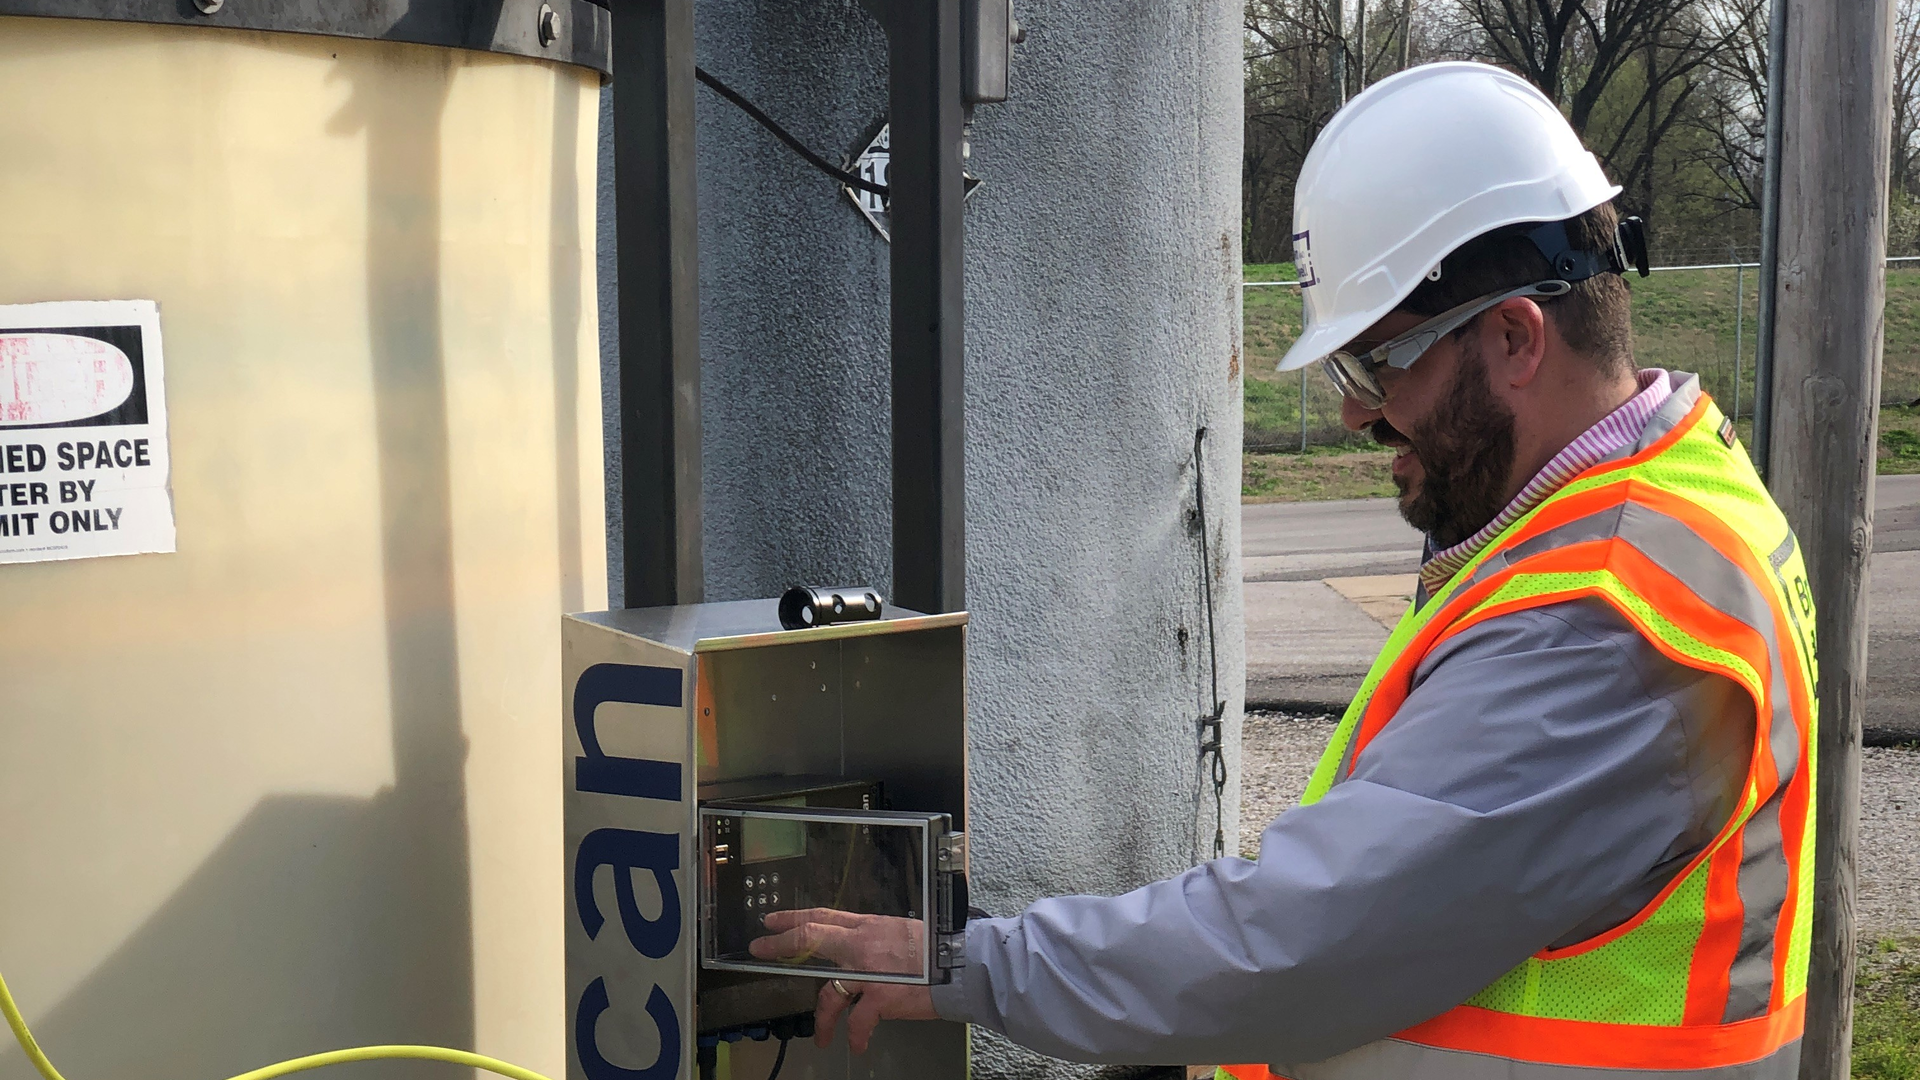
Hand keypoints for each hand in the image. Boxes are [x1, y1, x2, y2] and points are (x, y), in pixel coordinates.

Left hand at [748, 909, 936, 1052]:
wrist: (964, 964)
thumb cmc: (940, 950)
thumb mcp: (903, 932)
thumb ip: (876, 938)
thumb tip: (860, 949)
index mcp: (869, 926)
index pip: (824, 916)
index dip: (794, 917)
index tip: (772, 920)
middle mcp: (864, 944)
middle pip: (812, 938)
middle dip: (781, 944)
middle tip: (760, 950)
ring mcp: (870, 971)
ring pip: (828, 992)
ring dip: (822, 1020)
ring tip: (822, 1036)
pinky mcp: (881, 997)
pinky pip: (857, 1021)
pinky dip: (854, 1036)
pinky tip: (855, 1045)